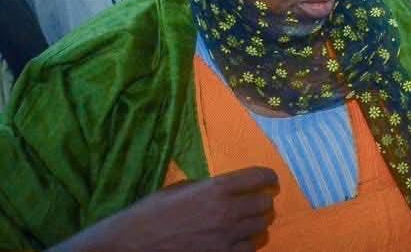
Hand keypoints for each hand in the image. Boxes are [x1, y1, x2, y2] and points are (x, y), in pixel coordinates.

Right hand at [53, 166, 278, 251]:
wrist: (129, 247)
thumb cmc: (150, 215)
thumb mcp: (180, 190)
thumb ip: (210, 187)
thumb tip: (230, 188)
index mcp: (217, 188)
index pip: (261, 177)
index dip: (268, 178)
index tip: (269, 182)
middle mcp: (228, 212)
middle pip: (266, 205)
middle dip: (262, 203)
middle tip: (256, 204)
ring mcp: (226, 240)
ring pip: (262, 230)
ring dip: (256, 226)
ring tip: (245, 225)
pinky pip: (249, 251)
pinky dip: (246, 246)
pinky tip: (235, 243)